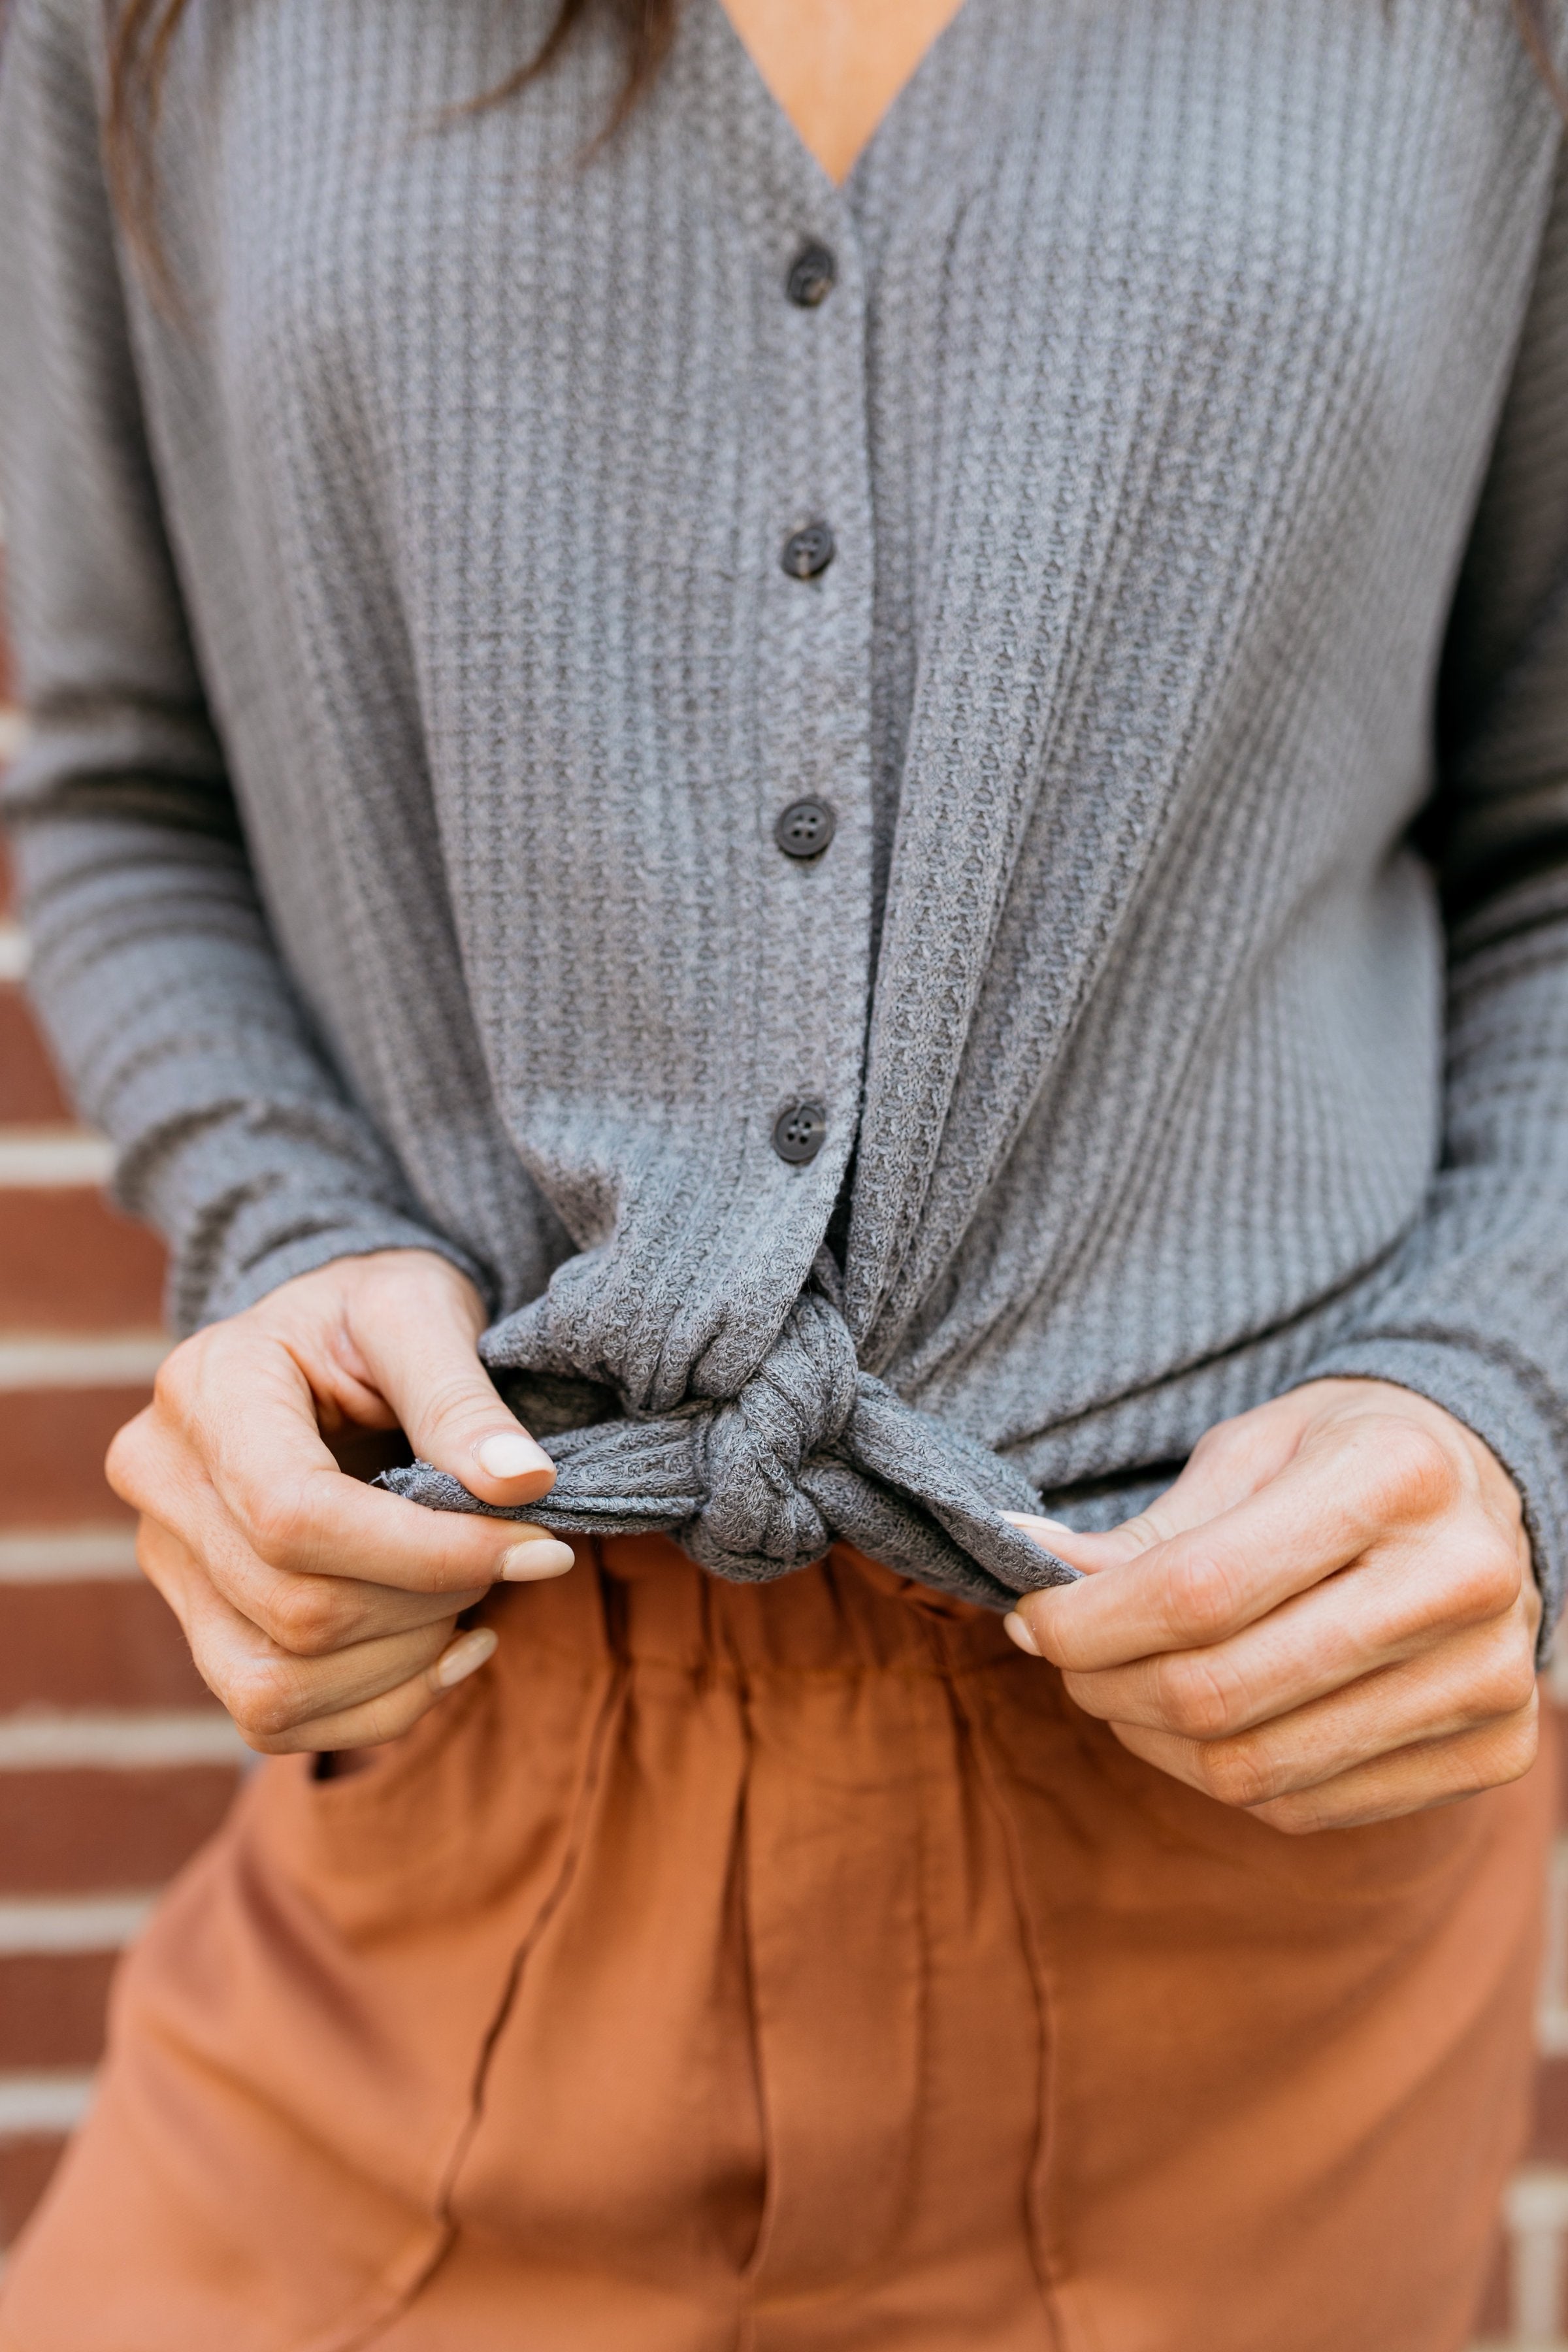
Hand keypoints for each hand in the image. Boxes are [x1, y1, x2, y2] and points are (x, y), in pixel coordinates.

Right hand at [107, 1250, 574, 1753]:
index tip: (538, 1546)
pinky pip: (271, 1719)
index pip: (295, 1518)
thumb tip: (524, 1484)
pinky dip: (379, 1707)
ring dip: (407, 1665)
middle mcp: (161, 1481)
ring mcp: (168, 1562)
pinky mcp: (198, 1623)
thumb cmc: (376, 1316)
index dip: (427, 1554)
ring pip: (275, 1686)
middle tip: (517, 1556)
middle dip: (433, 1601)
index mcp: (207, 1389)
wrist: (329, 1342)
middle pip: (295, 1610)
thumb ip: (464, 1398)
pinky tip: (447, 1648)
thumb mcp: (422, 1313)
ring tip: (474, 1597)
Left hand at [1004, 1380, 1540, 1832]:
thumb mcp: (1249, 1453)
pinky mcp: (1495, 1751)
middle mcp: (1462, 1581)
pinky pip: (1311, 1807)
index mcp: (1396, 1477)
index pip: (1203, 1588)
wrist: (1481, 1492)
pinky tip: (1200, 1726)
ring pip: (1256, 1769)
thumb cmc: (1342, 1459)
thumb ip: (1151, 1530)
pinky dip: (1224, 1779)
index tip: (1031, 1618)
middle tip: (1066, 1659)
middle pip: (1222, 1691)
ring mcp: (1489, 1678)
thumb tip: (1032, 1562)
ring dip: (1152, 1741)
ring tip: (1122, 1690)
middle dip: (1107, 1685)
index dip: (1090, 1621)